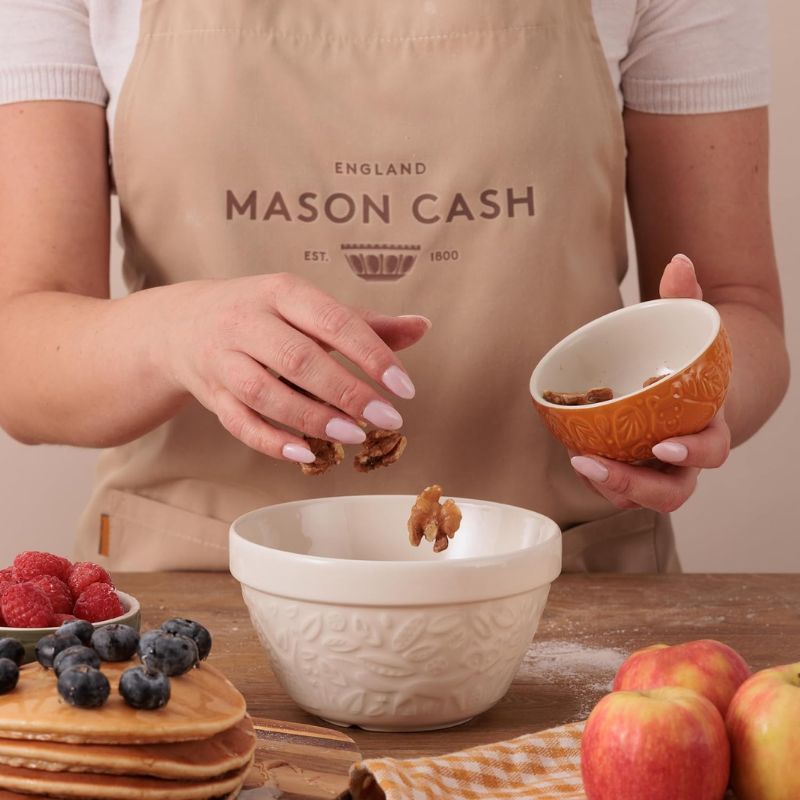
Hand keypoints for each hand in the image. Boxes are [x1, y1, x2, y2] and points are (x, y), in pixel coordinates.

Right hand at [158, 273, 428, 463]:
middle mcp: (246, 321)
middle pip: (297, 358)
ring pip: (265, 392)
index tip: (405, 386)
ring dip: (312, 418)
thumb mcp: (307, 307)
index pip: (332, 321)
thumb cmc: (262, 315)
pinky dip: (272, 441)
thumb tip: (423, 326)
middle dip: (347, 391)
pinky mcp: (211, 394)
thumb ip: (364, 323)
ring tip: (355, 436)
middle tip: (388, 418)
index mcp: (280, 292)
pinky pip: (239, 423)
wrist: (183, 324)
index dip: (371, 354)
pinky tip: (307, 453)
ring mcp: (223, 359)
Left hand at [569, 254, 731, 512]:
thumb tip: (678, 258)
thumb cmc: (690, 361)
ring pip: (643, 498)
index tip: (665, 447)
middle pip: (673, 492)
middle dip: (636, 485)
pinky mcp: (637, 474)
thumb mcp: (689, 328)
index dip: (693, 453)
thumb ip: (684, 297)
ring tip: (579, 463)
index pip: (711, 450)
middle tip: (596, 465)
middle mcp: (687, 459)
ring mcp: (661, 473)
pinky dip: (601, 482)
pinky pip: (620, 490)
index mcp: (709, 425)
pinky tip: (579, 460)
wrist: (693, 390)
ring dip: (611, 487)